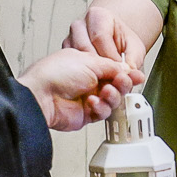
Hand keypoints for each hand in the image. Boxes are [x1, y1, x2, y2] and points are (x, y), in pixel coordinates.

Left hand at [20, 50, 137, 131]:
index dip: (125, 72)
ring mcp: (86, 98)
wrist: (40, 95)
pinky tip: (92, 102)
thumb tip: (127, 68)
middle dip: (122, 84)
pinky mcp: (85, 114)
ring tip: (105, 92)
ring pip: (111, 100)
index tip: (136, 74)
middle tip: (123, 82)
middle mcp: (87, 81)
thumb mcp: (90, 61)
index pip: (113, 69)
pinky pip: (102, 113)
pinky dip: (100, 108)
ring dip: (112, 96)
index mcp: (87, 64)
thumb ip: (112, 66)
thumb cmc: (55, 73)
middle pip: (115, 85)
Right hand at [66, 8, 149, 72]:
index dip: (110, 57)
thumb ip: (133, 60)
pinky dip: (83, 74)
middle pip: (85, 47)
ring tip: (105, 79)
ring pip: (76, 58)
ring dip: (90, 71)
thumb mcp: (134, 48)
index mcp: (98, 16)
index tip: (119, 70)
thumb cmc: (122, 41)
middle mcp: (80, 25)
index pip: (100, 37)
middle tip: (112, 78)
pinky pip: (72, 64)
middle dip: (99, 66)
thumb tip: (128, 72)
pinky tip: (95, 78)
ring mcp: (70, 38)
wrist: (115, 40)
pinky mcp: (66, 51)